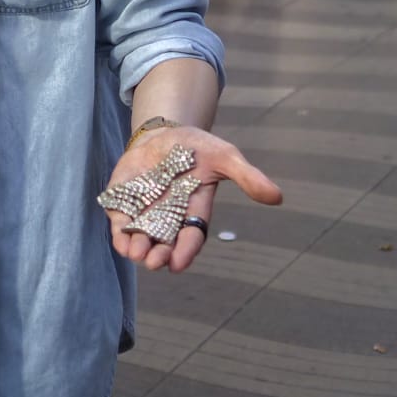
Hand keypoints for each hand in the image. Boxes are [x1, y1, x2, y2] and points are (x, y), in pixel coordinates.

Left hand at [104, 126, 281, 272]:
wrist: (165, 131)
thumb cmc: (198, 147)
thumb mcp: (225, 157)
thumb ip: (247, 177)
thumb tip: (277, 198)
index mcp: (193, 211)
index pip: (191, 236)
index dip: (185, 251)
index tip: (178, 264)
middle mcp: (168, 217)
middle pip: (164, 244)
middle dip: (159, 254)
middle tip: (155, 261)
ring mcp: (144, 211)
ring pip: (140, 237)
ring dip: (137, 247)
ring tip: (136, 252)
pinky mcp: (123, 201)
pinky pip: (120, 222)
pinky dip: (119, 232)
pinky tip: (120, 240)